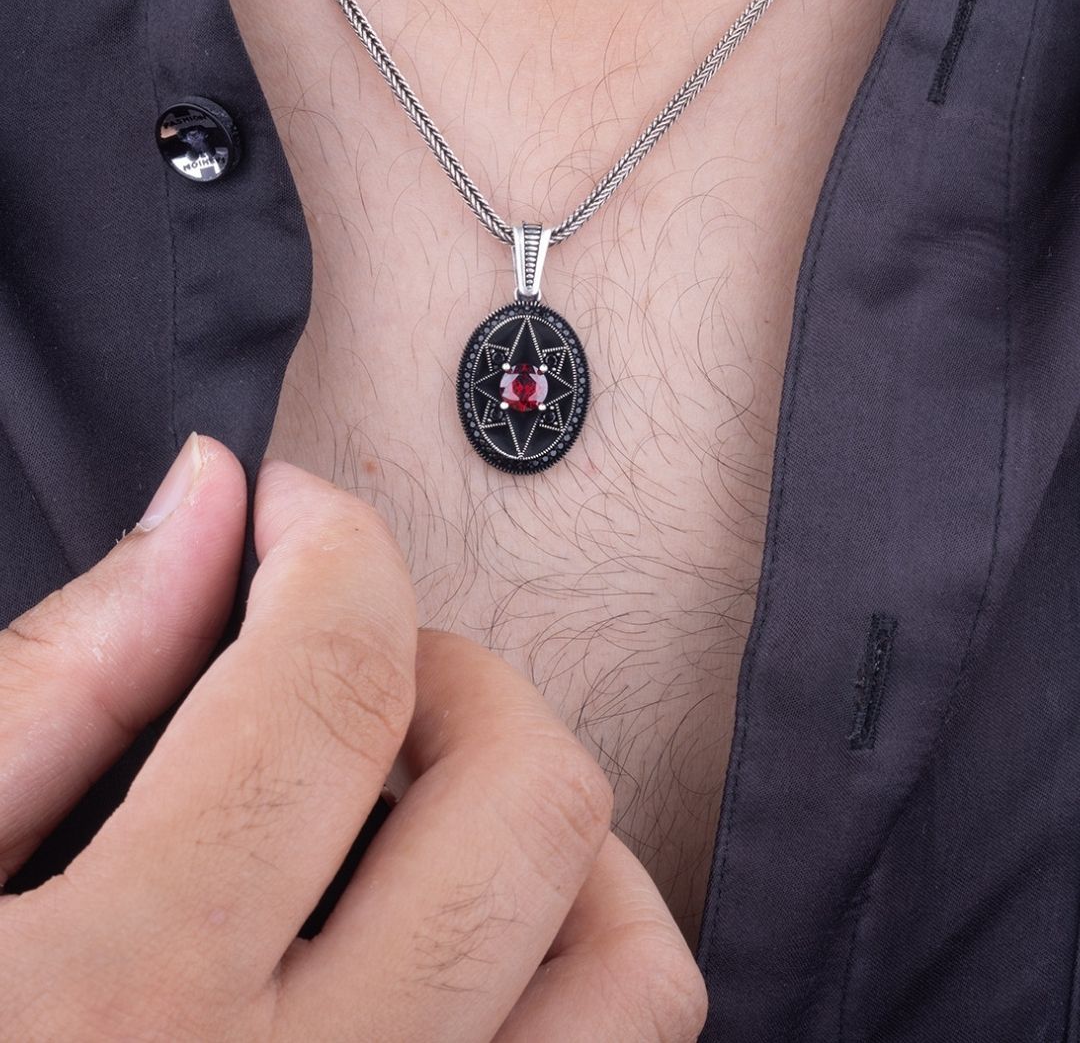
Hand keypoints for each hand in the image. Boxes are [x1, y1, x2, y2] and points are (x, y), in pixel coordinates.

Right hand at [0, 434, 707, 1040]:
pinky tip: (447, 936)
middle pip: (522, 804)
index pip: (329, 685)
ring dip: (553, 834)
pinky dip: (571, 973)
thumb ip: (63, 679)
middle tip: (354, 667)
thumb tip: (204, 506)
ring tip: (427, 803)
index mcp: (120, 1004)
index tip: (293, 516)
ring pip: (626, 974)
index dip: (330, 545)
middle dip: (453, 673)